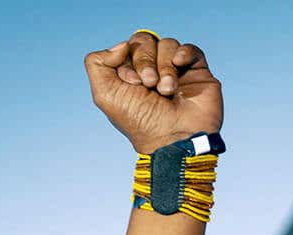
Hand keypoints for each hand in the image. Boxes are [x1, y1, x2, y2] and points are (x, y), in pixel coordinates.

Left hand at [85, 31, 222, 153]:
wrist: (173, 135)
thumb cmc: (139, 119)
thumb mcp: (105, 94)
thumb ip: (97, 64)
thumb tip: (121, 45)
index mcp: (127, 76)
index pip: (125, 48)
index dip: (127, 63)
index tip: (132, 85)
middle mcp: (149, 70)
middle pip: (144, 41)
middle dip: (145, 61)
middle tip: (149, 85)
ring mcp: (173, 69)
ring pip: (167, 44)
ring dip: (164, 67)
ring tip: (166, 90)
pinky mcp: (196, 70)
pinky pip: (189, 48)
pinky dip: (183, 53)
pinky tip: (180, 65)